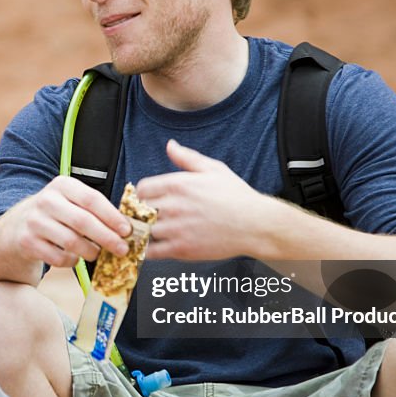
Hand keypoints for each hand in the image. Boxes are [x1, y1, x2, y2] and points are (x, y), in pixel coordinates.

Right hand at [0, 175, 131, 268]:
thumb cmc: (54, 215)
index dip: (112, 216)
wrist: (14, 228)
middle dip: (107, 237)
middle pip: (83, 221)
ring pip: (72, 242)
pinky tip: (74, 258)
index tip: (127, 230)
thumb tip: (126, 228)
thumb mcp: (69, 202)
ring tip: (97, 253)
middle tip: (122, 249)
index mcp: (61, 185)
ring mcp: (34, 222)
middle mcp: (46, 200)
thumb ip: (93, 209)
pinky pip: (58, 258)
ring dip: (90, 251)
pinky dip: (72, 261)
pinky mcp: (27, 242)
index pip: (92, 199)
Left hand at [136, 139, 276, 260]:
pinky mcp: (181, 249)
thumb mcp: (213, 169)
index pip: (142, 188)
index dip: (142, 194)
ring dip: (144, 231)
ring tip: (151, 232)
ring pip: (143, 230)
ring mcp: (176, 228)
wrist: (256, 224)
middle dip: (141, 212)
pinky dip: (148, 250)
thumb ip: (187, 157)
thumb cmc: (237, 196)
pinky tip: (154, 247)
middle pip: (139, 209)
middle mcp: (174, 206)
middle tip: (147, 217)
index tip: (147, 200)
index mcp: (178, 184)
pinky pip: (152, 251)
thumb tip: (170, 145)